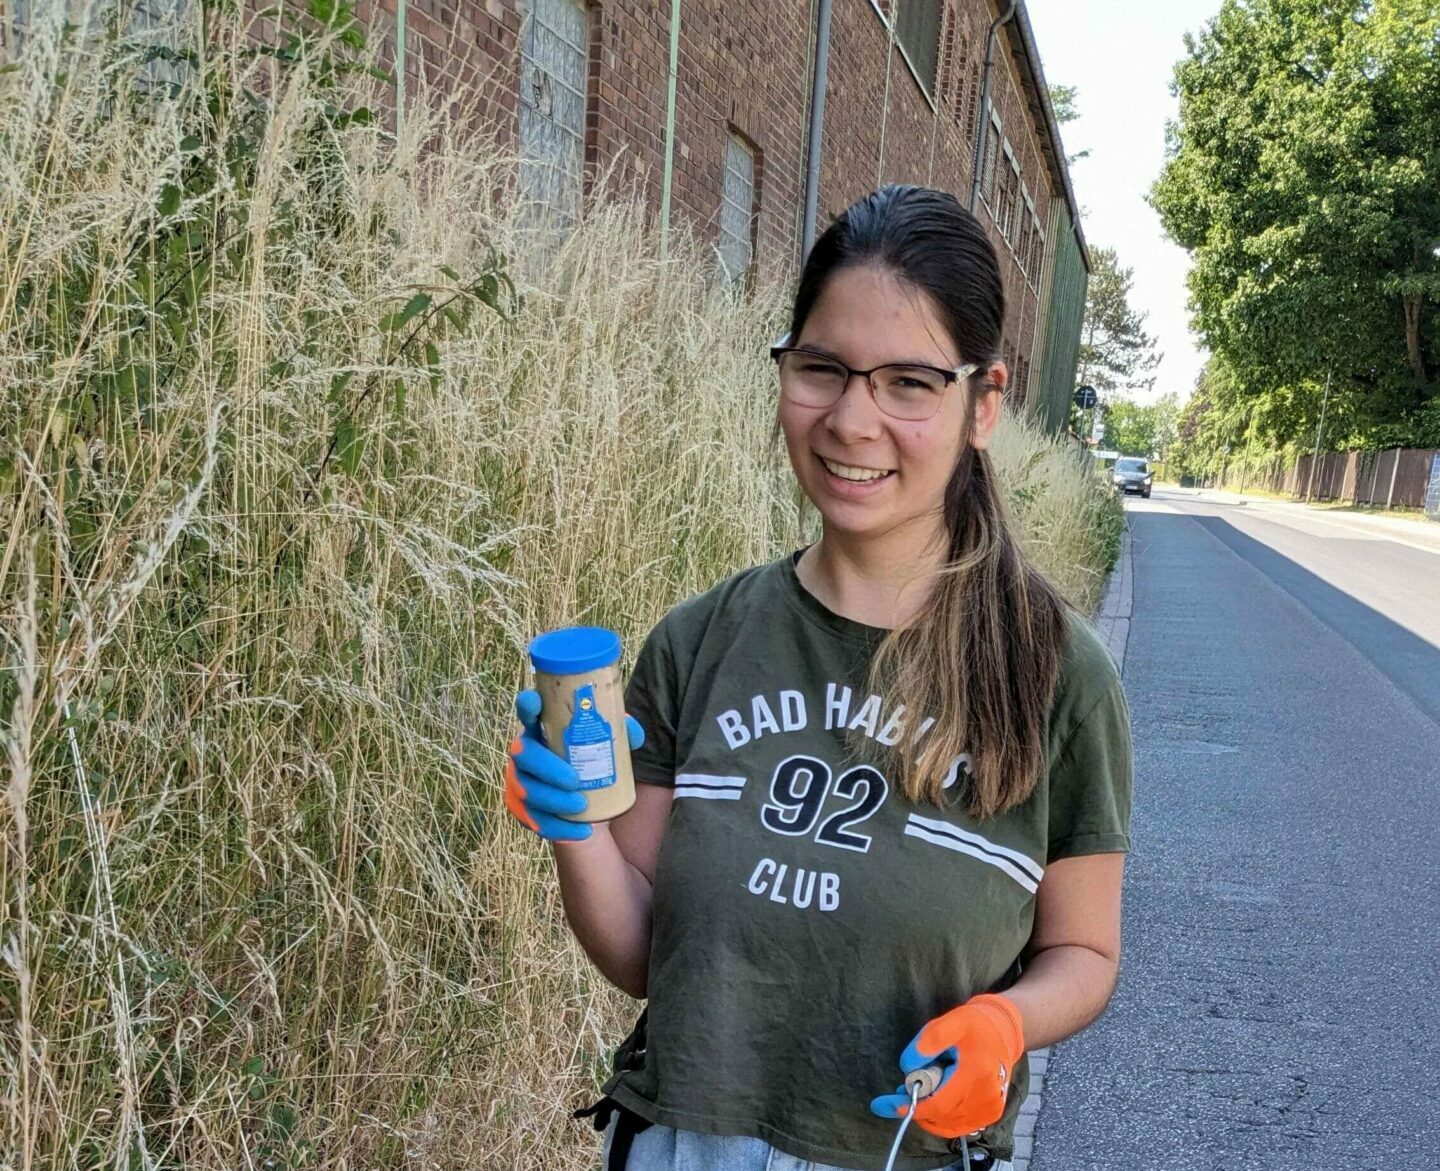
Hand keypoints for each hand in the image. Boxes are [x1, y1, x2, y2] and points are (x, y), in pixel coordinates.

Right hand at [504, 690, 644, 841]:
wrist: (588, 803)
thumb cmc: (594, 761)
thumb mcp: (610, 745)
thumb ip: (622, 733)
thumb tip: (634, 735)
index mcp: (542, 728)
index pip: (528, 710)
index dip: (527, 705)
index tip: (535, 702)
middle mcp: (525, 752)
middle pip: (523, 753)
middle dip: (547, 768)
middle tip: (574, 781)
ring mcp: (519, 780)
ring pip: (526, 790)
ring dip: (553, 800)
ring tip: (581, 807)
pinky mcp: (522, 809)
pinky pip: (533, 821)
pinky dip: (559, 828)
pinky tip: (582, 832)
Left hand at [869, 994, 1024, 1139]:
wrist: (1004, 1033)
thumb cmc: (975, 1025)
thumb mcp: (951, 1022)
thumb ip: (928, 1041)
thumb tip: (907, 1066)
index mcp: (977, 1074)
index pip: (939, 1104)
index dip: (912, 1107)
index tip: (887, 1104)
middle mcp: (987, 1098)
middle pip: (941, 1116)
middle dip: (916, 1106)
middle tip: (901, 1089)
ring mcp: (991, 1110)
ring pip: (947, 1124)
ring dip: (928, 1113)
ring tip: (918, 1090)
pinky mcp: (991, 1115)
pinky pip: (958, 1126)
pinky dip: (941, 1118)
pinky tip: (933, 1101)